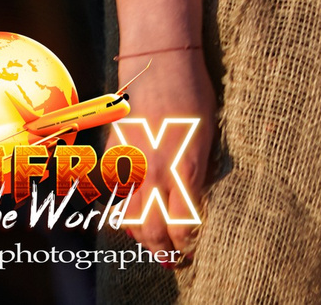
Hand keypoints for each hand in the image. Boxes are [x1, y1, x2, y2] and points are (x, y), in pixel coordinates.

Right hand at [111, 44, 213, 257]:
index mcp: (184, 168)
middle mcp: (154, 172)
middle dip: (163, 250)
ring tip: (155, 241)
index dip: (187, 242)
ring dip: (141, 236)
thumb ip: (197, 170)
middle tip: (174, 258)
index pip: (183, 225)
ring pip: (128, 219)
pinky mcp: (113, 155)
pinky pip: (116, 195)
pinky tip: (136, 210)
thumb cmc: (193, 92)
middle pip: (151, 232)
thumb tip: (193, 200)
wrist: (158, 62)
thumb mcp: (208, 133)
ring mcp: (129, 165)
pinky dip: (124, 209)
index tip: (193, 246)